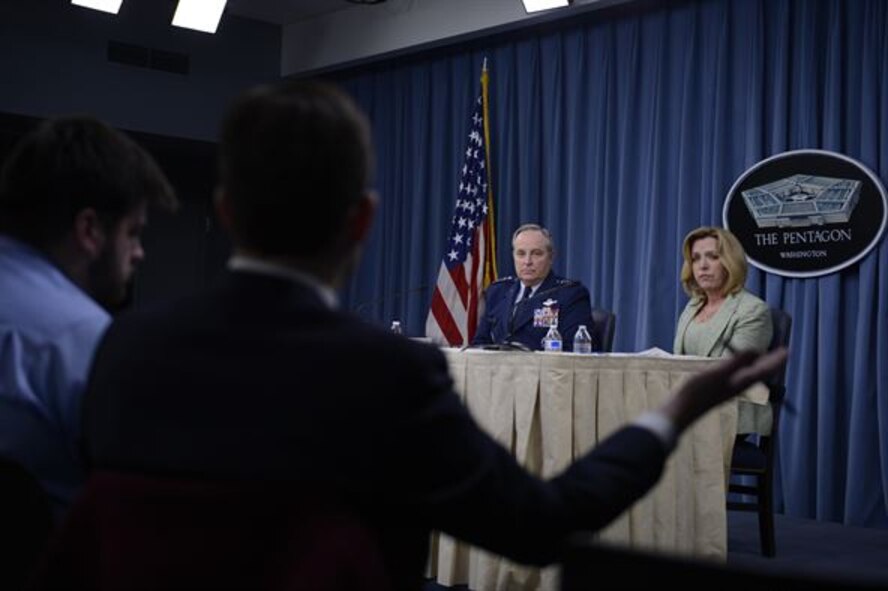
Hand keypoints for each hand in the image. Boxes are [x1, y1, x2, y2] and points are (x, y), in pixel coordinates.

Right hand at [660, 347, 788, 432]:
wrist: (680, 412)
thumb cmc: (697, 392)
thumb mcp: (717, 373)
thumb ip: (736, 362)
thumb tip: (756, 351)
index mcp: (739, 382)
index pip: (762, 370)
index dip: (774, 360)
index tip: (787, 351)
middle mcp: (736, 386)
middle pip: (758, 373)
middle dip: (769, 362)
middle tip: (780, 353)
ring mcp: (726, 389)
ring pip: (749, 375)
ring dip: (758, 365)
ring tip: (762, 358)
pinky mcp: (716, 390)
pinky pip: (737, 377)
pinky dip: (743, 369)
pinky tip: (736, 368)